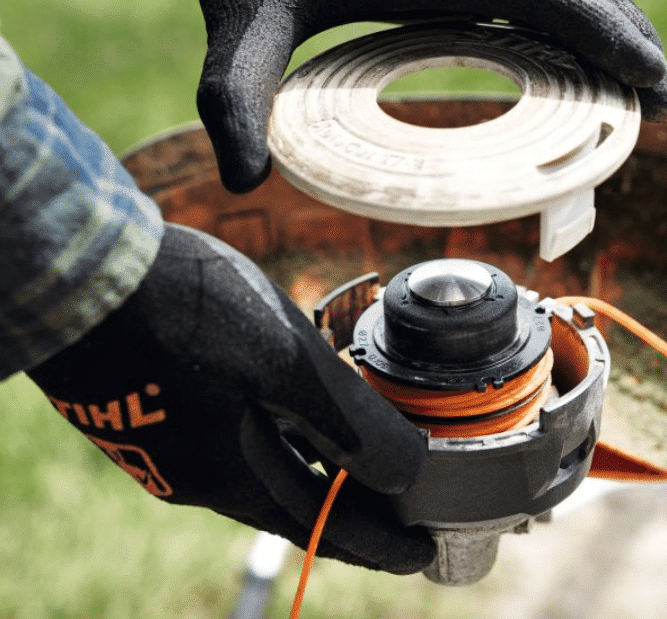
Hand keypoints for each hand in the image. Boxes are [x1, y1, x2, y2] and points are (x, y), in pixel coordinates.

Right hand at [27, 223, 434, 573]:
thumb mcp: (287, 362)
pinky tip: (285, 411)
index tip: (416, 556)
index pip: (323, 529)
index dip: (377, 544)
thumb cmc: (189, 313)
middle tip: (391, 513)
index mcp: (235, 474)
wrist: (84, 276)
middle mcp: (200, 475)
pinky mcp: (156, 412)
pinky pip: (232, 441)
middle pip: (291, 505)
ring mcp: (172, 446)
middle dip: (347, 513)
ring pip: (260, 470)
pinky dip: (275, 440)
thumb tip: (408, 472)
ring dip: (310, 472)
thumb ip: (348, 421)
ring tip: (349, 463)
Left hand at [169, 0, 666, 191]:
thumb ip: (231, 95)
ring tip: (640, 86)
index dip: (604, 34)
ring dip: (612, 22)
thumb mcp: (234, 22)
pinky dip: (575, 16)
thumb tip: (239, 183)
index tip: (652, 83)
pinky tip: (576, 57)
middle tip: (662, 105)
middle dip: (628, 38)